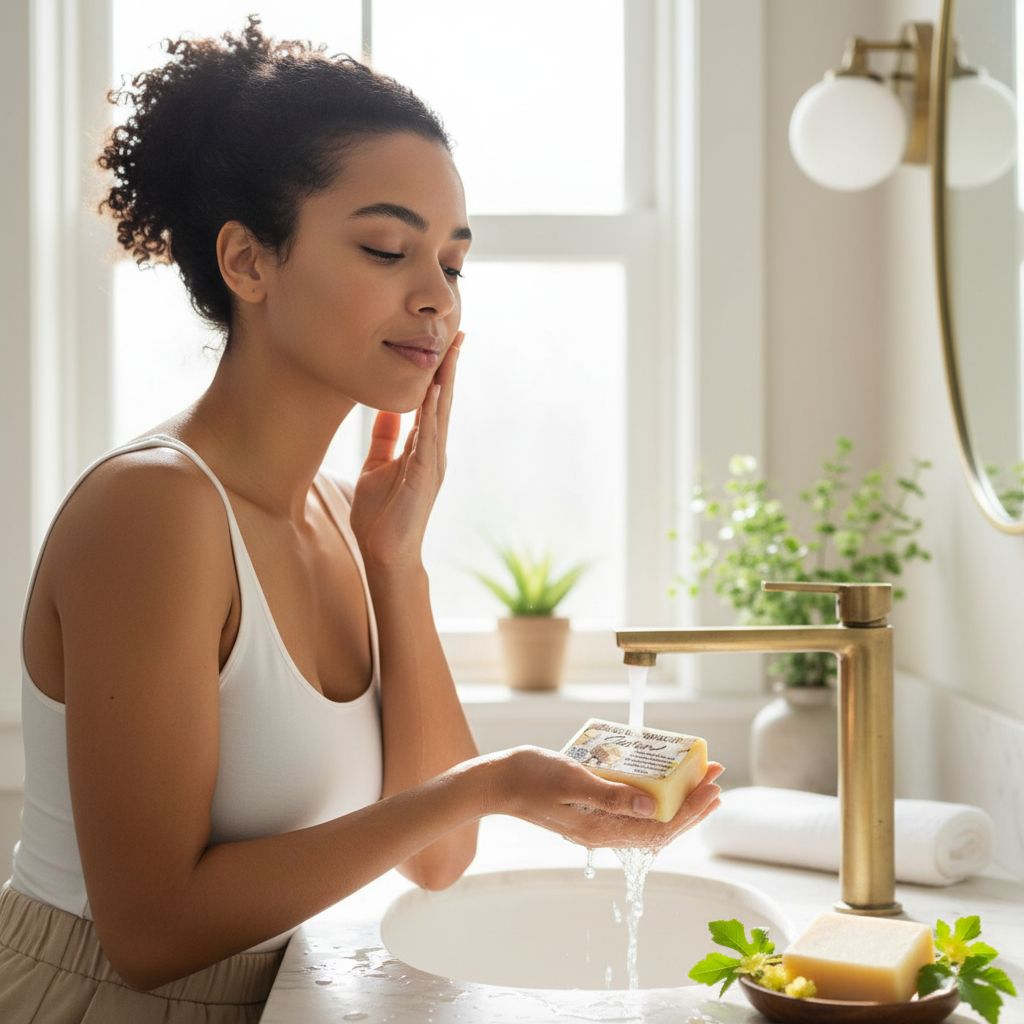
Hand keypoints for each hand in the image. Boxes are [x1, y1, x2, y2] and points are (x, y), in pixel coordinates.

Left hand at [349, 331, 463, 570]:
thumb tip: (386, 411)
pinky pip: (426, 440)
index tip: (444, 344)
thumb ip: (384, 440)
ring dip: (444, 384)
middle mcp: (432, 452)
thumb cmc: (380, 516)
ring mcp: (431, 465)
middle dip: (449, 368)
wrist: (385, 555)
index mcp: (421, 449)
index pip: (432, 403)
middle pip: (442, 402)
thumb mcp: (376, 468)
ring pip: (439, 415)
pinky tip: (431, 394)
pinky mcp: (422, 478)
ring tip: (449, 354)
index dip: (438, 374)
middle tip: (458, 334)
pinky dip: (429, 415)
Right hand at [486, 746, 722, 849]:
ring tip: (698, 783)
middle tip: (716, 780)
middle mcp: (602, 832)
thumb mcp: (571, 778)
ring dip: (677, 803)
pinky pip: (633, 815)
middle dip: (692, 805)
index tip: (711, 788)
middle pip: (660, 827)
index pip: (658, 826)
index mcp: (600, 828)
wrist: (498, 782)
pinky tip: (662, 788)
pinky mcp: (590, 814)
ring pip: (649, 822)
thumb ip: (611, 795)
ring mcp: (596, 825)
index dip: (690, 808)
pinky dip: (654, 802)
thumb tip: (651, 807)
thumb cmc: (529, 776)